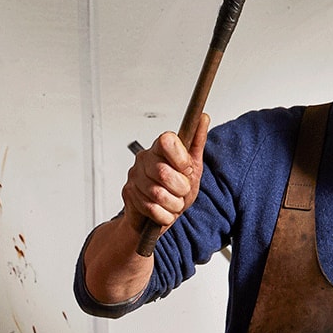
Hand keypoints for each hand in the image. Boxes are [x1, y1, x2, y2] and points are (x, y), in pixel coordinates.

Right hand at [123, 116, 208, 231]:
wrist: (157, 215)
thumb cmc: (175, 190)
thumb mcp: (192, 167)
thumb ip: (197, 142)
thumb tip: (204, 117)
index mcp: (159, 148)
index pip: (167, 141)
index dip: (180, 159)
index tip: (186, 169)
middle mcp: (143, 159)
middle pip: (164, 173)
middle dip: (180, 189)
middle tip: (182, 191)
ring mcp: (134, 177)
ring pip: (158, 194)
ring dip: (174, 204)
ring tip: (174, 203)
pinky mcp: (128, 194)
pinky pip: (151, 208)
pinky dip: (165, 215)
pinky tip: (165, 212)